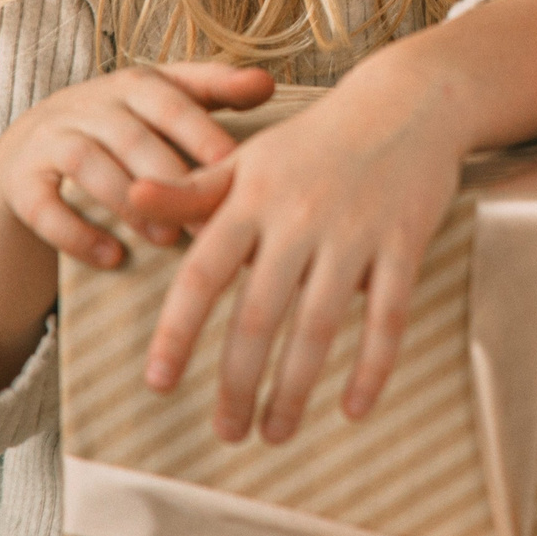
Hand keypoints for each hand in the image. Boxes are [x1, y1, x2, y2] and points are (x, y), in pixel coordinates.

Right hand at [0, 61, 273, 392]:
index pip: (171, 96)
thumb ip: (215, 94)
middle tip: (211, 218)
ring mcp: (51, 139)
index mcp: (134, 83)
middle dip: (173, 177)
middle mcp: (89, 103)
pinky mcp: (20, 181)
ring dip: (129, 203)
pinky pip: (43, 205)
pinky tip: (114, 258)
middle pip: (132, 134)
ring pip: (88, 165)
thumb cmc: (125, 128)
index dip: (201, 128)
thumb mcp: (166, 104)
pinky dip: (77, 233)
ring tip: (168, 238)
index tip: (233, 161)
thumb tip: (269, 83)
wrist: (34, 150)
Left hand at [132, 48, 469, 444]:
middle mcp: (299, 216)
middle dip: (239, 383)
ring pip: (319, 325)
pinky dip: (371, 368)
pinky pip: (387, 316)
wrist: (406, 101)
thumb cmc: (316, 140)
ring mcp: (354, 231)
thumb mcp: (248, 159)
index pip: (202, 274)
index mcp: (252, 197)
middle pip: (260, 315)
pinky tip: (352, 410)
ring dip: (294, 389)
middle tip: (226, 433)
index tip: (158, 382)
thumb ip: (191, 191)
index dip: (178, 332)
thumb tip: (130, 202)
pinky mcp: (403, 241)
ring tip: (274, 433)